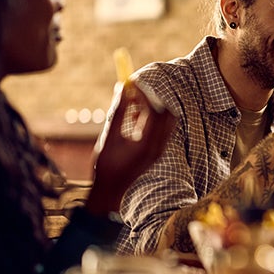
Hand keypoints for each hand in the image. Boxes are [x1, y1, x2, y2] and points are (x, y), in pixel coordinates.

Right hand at [87, 85, 174, 214]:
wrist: (111, 189)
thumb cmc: (106, 164)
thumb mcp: (109, 136)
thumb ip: (118, 111)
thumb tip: (122, 88)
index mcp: (146, 144)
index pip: (154, 111)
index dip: (145, 95)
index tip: (133, 84)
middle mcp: (158, 147)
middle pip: (166, 114)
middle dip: (151, 101)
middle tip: (132, 94)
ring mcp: (160, 150)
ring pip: (166, 121)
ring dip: (152, 110)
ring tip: (130, 110)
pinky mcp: (158, 151)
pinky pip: (162, 129)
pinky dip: (151, 120)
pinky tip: (132, 120)